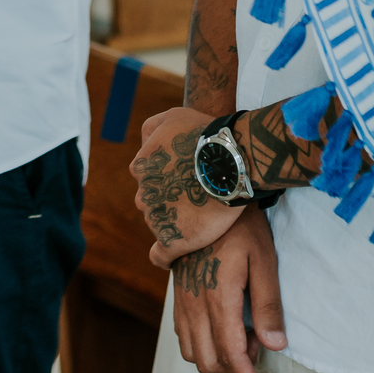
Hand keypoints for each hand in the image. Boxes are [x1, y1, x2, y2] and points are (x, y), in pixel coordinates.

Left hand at [131, 106, 245, 256]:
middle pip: (153, 202)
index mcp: (141, 167)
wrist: (232, 161)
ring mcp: (156, 218)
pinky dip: (166, 256)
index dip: (169, 180)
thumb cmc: (206, 135)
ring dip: (175, 223)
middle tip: (197, 199)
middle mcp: (144, 193)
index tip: (187, 181)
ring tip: (201, 217)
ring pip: (160, 225)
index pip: (148, 179)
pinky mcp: (172, 240)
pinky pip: (160, 255)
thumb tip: (142, 142)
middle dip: (170, 201)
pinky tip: (177, 253)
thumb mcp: (173, 116)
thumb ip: (152, 127)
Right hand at [170, 209, 286, 372]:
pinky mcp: (176, 294)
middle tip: (261, 343)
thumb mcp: (264, 261)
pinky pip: (183, 335)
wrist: (203, 194)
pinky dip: (203, 343)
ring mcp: (181, 300)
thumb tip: (276, 346)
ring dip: (218, 357)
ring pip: (192, 353)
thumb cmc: (240, 226)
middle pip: (209, 363)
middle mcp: (194, 305)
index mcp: (218, 300)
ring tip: (244, 333)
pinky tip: (223, 325)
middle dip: (236, 370)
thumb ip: (269, 305)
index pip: (232, 358)